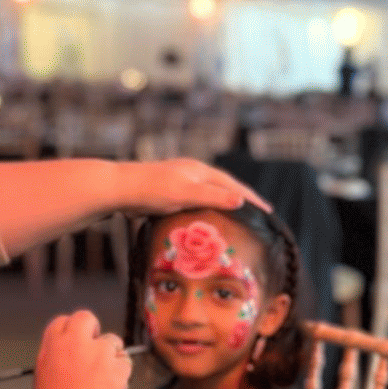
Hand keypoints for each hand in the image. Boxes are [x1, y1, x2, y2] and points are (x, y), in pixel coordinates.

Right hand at [33, 311, 130, 388]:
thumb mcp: (44, 375)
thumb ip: (57, 356)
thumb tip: (68, 351)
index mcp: (52, 345)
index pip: (63, 322)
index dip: (72, 332)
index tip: (77, 341)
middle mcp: (75, 342)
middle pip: (86, 317)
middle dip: (92, 330)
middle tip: (94, 348)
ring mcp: (99, 353)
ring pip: (112, 341)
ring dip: (110, 355)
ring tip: (102, 379)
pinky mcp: (118, 366)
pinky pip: (125, 361)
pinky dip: (121, 372)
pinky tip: (111, 387)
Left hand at [116, 159, 270, 214]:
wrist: (119, 188)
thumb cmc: (152, 190)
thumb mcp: (185, 194)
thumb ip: (212, 197)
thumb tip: (241, 201)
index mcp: (200, 171)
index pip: (233, 186)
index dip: (251, 199)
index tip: (268, 211)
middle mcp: (193, 172)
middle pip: (225, 186)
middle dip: (243, 199)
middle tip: (260, 213)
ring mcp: (181, 180)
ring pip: (211, 192)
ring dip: (226, 202)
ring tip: (239, 215)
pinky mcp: (170, 190)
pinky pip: (198, 199)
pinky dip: (210, 207)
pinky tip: (208, 216)